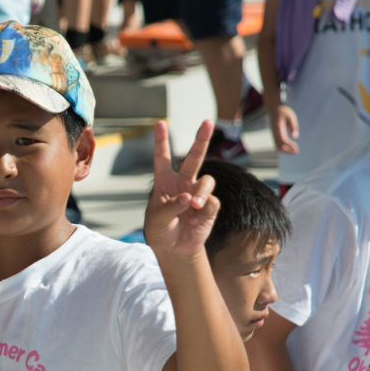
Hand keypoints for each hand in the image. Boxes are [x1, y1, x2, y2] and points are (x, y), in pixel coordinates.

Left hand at [144, 120, 219, 258]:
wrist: (175, 249)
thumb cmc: (161, 231)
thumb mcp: (157, 220)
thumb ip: (171, 207)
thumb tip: (188, 197)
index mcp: (165, 182)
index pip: (163, 158)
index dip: (161, 141)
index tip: (160, 123)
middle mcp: (183, 183)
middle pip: (195, 157)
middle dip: (202, 139)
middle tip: (208, 121)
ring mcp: (197, 193)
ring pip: (207, 181)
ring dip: (201, 192)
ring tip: (194, 205)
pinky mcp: (209, 207)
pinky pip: (212, 202)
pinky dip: (204, 210)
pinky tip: (195, 220)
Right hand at [269, 105, 299, 153]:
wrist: (274, 107)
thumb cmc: (283, 111)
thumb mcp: (291, 116)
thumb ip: (293, 126)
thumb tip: (294, 137)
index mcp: (278, 128)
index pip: (282, 141)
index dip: (289, 146)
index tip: (296, 148)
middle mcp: (274, 132)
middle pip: (279, 146)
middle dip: (287, 150)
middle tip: (296, 151)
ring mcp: (273, 134)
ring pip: (277, 146)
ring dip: (286, 149)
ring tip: (295, 149)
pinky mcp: (275, 134)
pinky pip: (278, 143)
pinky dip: (284, 146)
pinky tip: (292, 145)